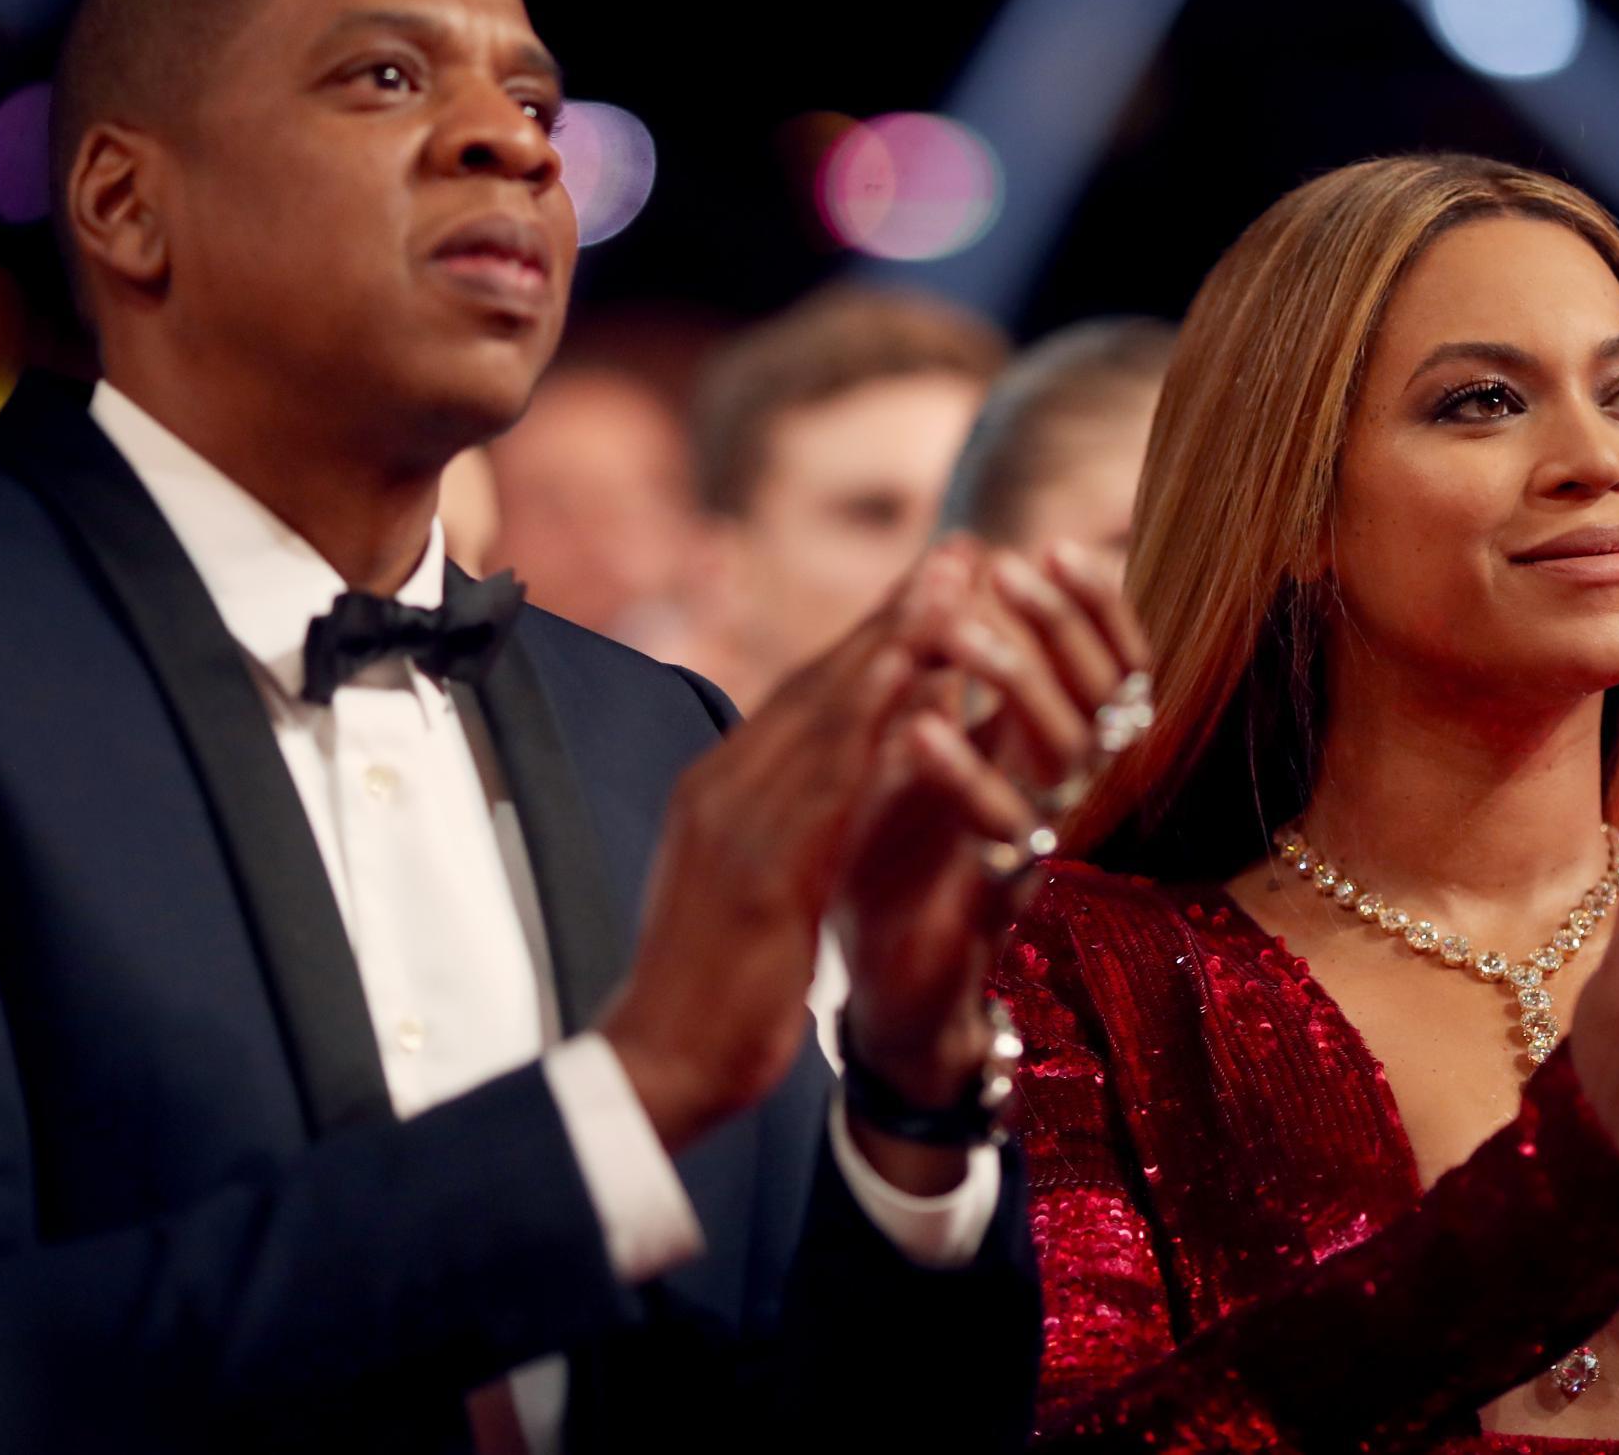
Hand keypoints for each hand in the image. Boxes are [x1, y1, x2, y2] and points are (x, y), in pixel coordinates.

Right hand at [597, 551, 962, 1151]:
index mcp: (719, 790)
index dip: (876, 634)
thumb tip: (841, 776)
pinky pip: (825, 783)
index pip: (806, 696)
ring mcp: (734, 825)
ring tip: (952, 583)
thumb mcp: (755, 885)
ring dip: (894, 642)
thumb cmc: (714, 989)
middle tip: (960, 549)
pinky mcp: (757, 872)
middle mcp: (721, 787)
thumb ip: (789, 824)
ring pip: (824, 714)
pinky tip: (912, 680)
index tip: (935, 582)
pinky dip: (870, 722)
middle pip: (820, 682)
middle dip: (895, 612)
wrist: (658, 1069)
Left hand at [836, 542, 1149, 1108]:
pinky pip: (1002, 834)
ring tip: (955, 629)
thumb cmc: (899, 867)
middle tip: (1011, 566)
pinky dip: (961, 777)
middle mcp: (1057, 797)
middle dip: (1063, 625)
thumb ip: (935, 678)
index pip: (1110, 665)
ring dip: (1016, 682)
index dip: (1097, 607)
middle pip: (1106, 697)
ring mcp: (1035, 847)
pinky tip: (916, 732)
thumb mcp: (915, 754)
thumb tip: (942, 574)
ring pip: (1067, 755)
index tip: (1055, 543)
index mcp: (1041, 754)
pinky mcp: (995, 902)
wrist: (882, 995)